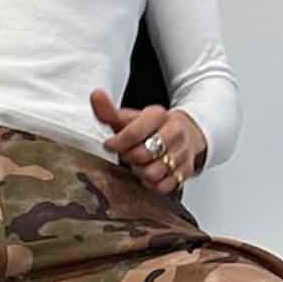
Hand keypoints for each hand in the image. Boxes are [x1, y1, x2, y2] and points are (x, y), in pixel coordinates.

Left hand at [90, 87, 206, 194]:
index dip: (116, 143)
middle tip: (126, 155)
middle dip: (128, 157)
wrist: (182, 133)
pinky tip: (148, 175)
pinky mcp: (186, 170)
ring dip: (139, 172)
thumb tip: (96, 95)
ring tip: (137, 164)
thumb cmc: (151, 128)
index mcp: (159, 115)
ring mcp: (182, 152)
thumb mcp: (129, 118)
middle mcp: (175, 133)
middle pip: (142, 155)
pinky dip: (151, 184)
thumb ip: (109, 111)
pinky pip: (163, 186)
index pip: (133, 133)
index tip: (109, 145)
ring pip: (153, 173)